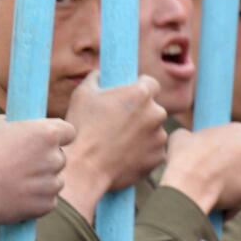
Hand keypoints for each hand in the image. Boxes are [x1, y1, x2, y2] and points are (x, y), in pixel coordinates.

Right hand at [0, 114, 74, 224]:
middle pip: (59, 156)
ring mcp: (52, 184)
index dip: (57, 134)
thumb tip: (18, 128)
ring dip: (41, 179)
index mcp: (46, 133)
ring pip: (54, 179)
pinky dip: (35, 198)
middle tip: (20, 161)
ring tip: (14, 180)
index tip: (44, 139)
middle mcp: (55, 158)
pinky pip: (47, 199)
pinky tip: (14, 194)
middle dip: (44, 158)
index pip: (68, 131)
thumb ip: (14, 124)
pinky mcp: (45, 206)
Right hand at [58, 74, 168, 221]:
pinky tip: (122, 154)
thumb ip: (95, 78)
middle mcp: (156, 113)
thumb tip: (99, 73)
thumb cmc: (81, 128)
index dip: (139, 88)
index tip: (129, 96)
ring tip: (117, 141)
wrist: (84, 167)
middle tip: (118, 122)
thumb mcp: (82, 94)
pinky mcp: (158, 157)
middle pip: (152, 108)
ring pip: (153, 130)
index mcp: (141, 94)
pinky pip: (153, 150)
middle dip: (140, 113)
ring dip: (141, 133)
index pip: (151, 83)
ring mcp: (159, 137)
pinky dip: (142, 151)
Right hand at [161, 123, 240, 213]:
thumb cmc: (184, 158)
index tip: (217, 151)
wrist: (189, 186)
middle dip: (238, 159)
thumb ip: (192, 134)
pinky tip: (219, 194)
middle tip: (218, 167)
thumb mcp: (181, 136)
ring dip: (238, 176)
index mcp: (239, 129)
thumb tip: (188, 139)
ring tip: (216, 183)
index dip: (227, 144)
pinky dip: (236, 193)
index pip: (239, 135)